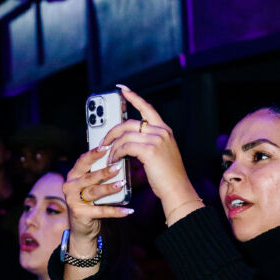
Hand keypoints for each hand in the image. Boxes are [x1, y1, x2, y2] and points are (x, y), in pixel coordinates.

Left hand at [103, 88, 196, 212]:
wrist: (177, 189)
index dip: (134, 97)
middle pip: (129, 123)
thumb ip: (147, 143)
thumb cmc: (167, 177)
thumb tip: (125, 142)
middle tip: (103, 142)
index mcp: (165, 130)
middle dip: (112, 132)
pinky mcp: (150, 150)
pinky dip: (116, 153)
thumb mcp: (160, 155)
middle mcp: (161, 131)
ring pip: (125, 136)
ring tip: (109, 157)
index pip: (148, 108)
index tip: (123, 89)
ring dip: (113, 147)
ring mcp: (156, 140)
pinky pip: (125, 147)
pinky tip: (114, 160)